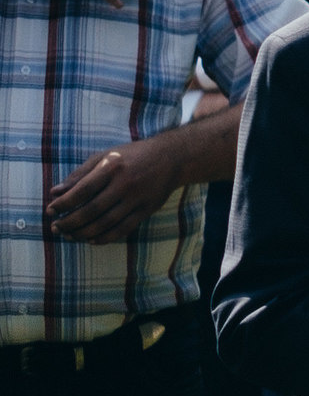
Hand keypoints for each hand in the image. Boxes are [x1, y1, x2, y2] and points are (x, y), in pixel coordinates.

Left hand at [47, 136, 184, 243]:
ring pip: (106, 223)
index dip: (64, 204)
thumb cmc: (132, 155)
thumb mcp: (105, 156)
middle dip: (70, 222)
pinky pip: (123, 228)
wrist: (171, 158)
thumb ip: (79, 174)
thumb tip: (55, 193)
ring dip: (84, 232)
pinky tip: (91, 240)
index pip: (82, 191)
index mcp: (112, 167)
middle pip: (92, 210)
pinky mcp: (146, 210)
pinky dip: (106, 237)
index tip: (51, 211)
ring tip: (70, 235)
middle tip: (56, 228)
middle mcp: (125, 184)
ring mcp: (137, 199)